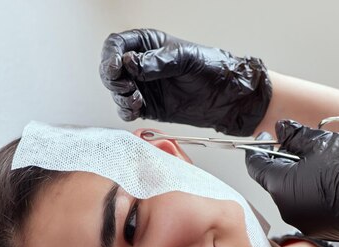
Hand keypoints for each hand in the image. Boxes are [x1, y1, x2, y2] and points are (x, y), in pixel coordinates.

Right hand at [99, 28, 271, 135]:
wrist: (228, 98)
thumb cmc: (213, 69)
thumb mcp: (185, 58)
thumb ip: (157, 61)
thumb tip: (130, 63)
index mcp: (148, 44)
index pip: (117, 44)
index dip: (110, 55)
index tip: (116, 66)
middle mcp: (141, 65)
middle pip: (110, 69)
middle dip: (112, 79)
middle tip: (125, 86)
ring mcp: (143, 87)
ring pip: (116, 91)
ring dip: (120, 96)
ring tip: (136, 99)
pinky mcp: (147, 107)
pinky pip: (126, 110)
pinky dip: (126, 111)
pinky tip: (137, 108)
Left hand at [245, 120, 338, 246]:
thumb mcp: (321, 142)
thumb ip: (295, 135)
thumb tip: (281, 129)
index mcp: (280, 186)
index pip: (256, 166)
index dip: (259, 149)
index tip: (268, 137)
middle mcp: (285, 208)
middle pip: (275, 180)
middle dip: (284, 161)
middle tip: (301, 145)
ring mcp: (303, 222)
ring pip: (293, 194)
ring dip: (301, 177)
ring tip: (323, 163)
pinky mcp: (320, 230)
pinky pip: (308, 207)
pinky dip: (314, 193)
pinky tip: (333, 182)